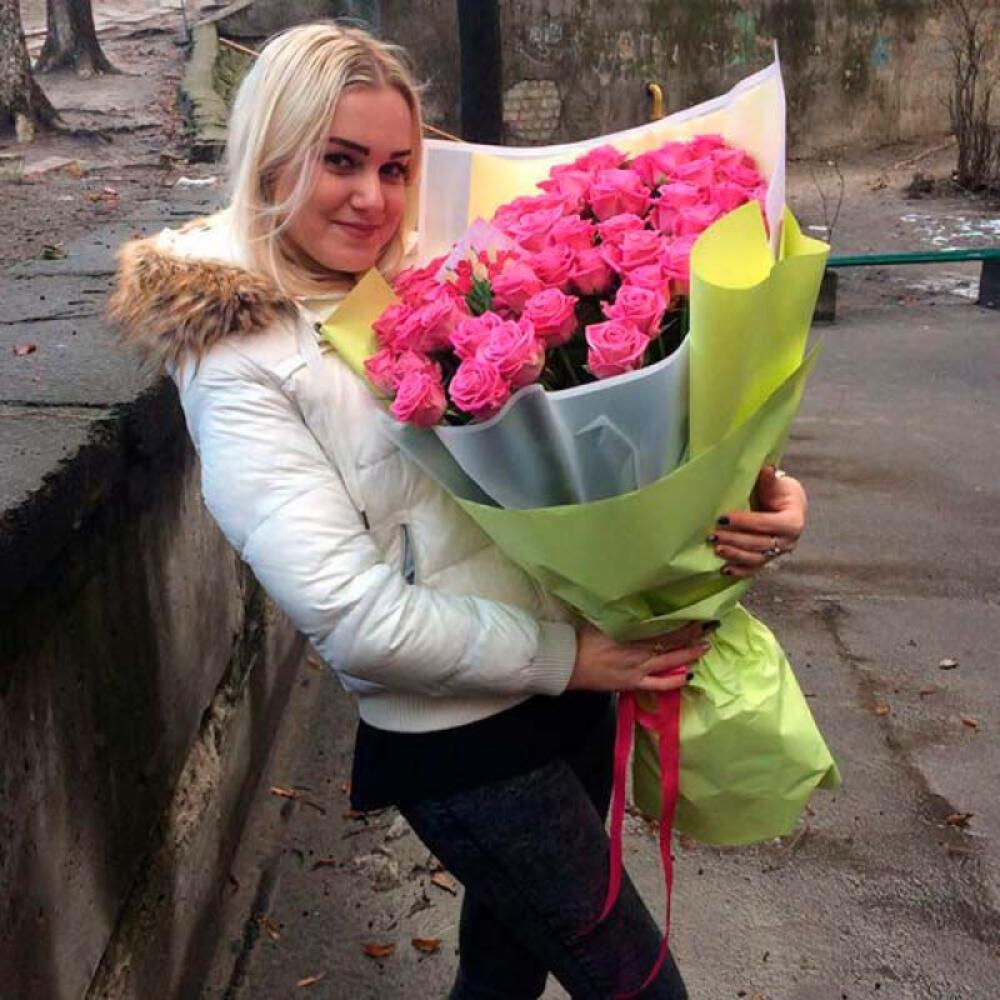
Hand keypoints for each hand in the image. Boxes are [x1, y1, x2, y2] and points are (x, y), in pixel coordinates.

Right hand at [566, 621, 714, 692]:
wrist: (566, 663)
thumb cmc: (581, 639)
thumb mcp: (602, 620)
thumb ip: (622, 615)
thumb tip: (636, 603)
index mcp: (630, 633)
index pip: (664, 627)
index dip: (683, 622)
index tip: (698, 613)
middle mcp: (638, 651)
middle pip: (671, 642)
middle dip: (692, 635)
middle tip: (710, 627)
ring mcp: (637, 669)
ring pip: (669, 662)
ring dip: (688, 654)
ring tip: (705, 647)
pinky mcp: (631, 683)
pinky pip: (657, 684)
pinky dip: (673, 681)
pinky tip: (687, 676)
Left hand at [708, 465, 806, 578]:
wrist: (787, 506)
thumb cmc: (779, 492)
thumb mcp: (777, 484)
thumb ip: (770, 480)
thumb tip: (767, 469)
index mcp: (793, 521)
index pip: (766, 524)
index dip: (744, 522)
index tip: (722, 518)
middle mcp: (789, 541)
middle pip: (759, 544)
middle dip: (735, 539)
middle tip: (713, 535)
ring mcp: (779, 553)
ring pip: (756, 558)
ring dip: (735, 555)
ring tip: (716, 548)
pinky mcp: (769, 560)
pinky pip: (754, 569)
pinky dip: (739, 571)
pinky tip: (724, 569)